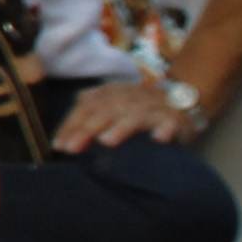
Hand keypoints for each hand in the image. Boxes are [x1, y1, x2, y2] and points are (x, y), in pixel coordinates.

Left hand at [50, 76, 198, 151]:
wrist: (183, 96)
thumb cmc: (139, 108)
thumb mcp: (112, 105)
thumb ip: (89, 115)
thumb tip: (61, 141)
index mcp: (111, 93)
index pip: (85, 106)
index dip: (70, 125)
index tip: (58, 146)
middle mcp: (130, 96)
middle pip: (105, 110)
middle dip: (86, 129)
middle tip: (72, 148)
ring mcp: (154, 106)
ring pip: (135, 115)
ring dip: (121, 127)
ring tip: (107, 141)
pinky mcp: (176, 117)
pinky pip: (171, 122)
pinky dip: (165, 129)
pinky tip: (158, 139)